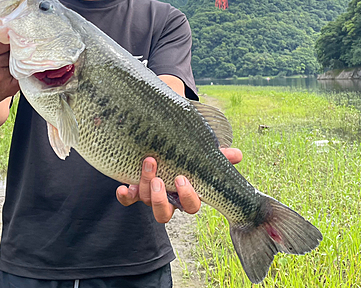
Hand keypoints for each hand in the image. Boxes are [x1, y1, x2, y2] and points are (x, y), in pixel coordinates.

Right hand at [0, 21, 19, 129]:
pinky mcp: (7, 89)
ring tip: (11, 55)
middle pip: (11, 48)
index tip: (15, 30)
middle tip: (17, 42)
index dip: (9, 33)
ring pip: (17, 59)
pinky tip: (16, 66)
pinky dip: (22, 67)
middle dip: (15, 44)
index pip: (1, 36)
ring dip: (19, 55)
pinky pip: (22, 72)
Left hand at [116, 148, 242, 223]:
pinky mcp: (133, 191)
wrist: (161, 147)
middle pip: (164, 213)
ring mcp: (148, 197)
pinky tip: (122, 187)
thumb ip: (218, 155)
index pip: (190, 206)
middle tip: (159, 180)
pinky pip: (127, 200)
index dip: (186, 196)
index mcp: (185, 195)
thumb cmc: (185, 156)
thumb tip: (237, 154)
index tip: (182, 178)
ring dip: (145, 184)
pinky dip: (124, 196)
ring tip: (148, 163)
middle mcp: (167, 200)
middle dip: (160, 198)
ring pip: (146, 201)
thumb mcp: (200, 155)